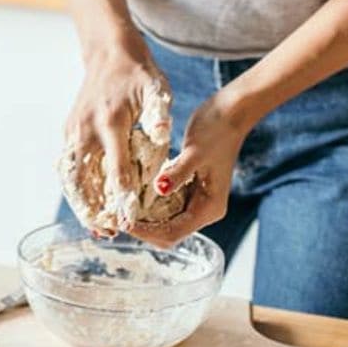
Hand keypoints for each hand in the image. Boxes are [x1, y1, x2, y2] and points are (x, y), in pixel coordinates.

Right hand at [63, 37, 166, 235]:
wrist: (108, 52)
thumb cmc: (139, 74)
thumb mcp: (157, 90)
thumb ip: (159, 115)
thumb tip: (163, 134)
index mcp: (110, 122)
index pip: (116, 168)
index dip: (122, 197)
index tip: (128, 222)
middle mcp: (86, 129)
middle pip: (84, 178)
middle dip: (93, 209)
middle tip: (105, 233)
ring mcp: (74, 130)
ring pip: (71, 176)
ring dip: (80, 203)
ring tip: (95, 226)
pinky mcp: (69, 130)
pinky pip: (69, 165)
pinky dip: (75, 188)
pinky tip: (86, 205)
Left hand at [129, 94, 249, 247]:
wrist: (230, 113)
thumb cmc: (216, 130)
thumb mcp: (194, 151)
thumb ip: (178, 172)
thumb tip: (160, 189)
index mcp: (210, 208)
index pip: (174, 233)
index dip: (147, 232)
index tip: (123, 221)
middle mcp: (205, 210)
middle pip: (169, 233)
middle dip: (144, 229)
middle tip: (118, 217)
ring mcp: (197, 201)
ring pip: (166, 221)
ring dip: (145, 219)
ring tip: (122, 208)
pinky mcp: (189, 189)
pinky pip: (166, 205)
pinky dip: (150, 205)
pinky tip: (133, 195)